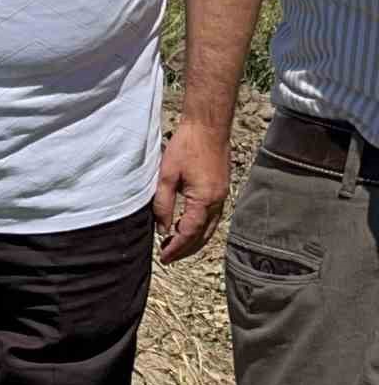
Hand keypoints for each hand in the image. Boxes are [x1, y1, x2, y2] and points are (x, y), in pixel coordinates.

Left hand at [155, 118, 231, 263]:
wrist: (208, 126)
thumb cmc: (186, 146)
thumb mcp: (166, 176)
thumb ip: (163, 205)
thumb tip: (162, 229)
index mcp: (204, 199)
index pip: (189, 233)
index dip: (176, 247)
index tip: (163, 258)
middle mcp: (218, 201)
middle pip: (203, 235)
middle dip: (186, 249)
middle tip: (168, 257)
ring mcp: (222, 195)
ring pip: (210, 227)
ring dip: (194, 239)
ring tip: (175, 245)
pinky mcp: (222, 189)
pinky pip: (213, 216)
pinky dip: (201, 228)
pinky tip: (188, 226)